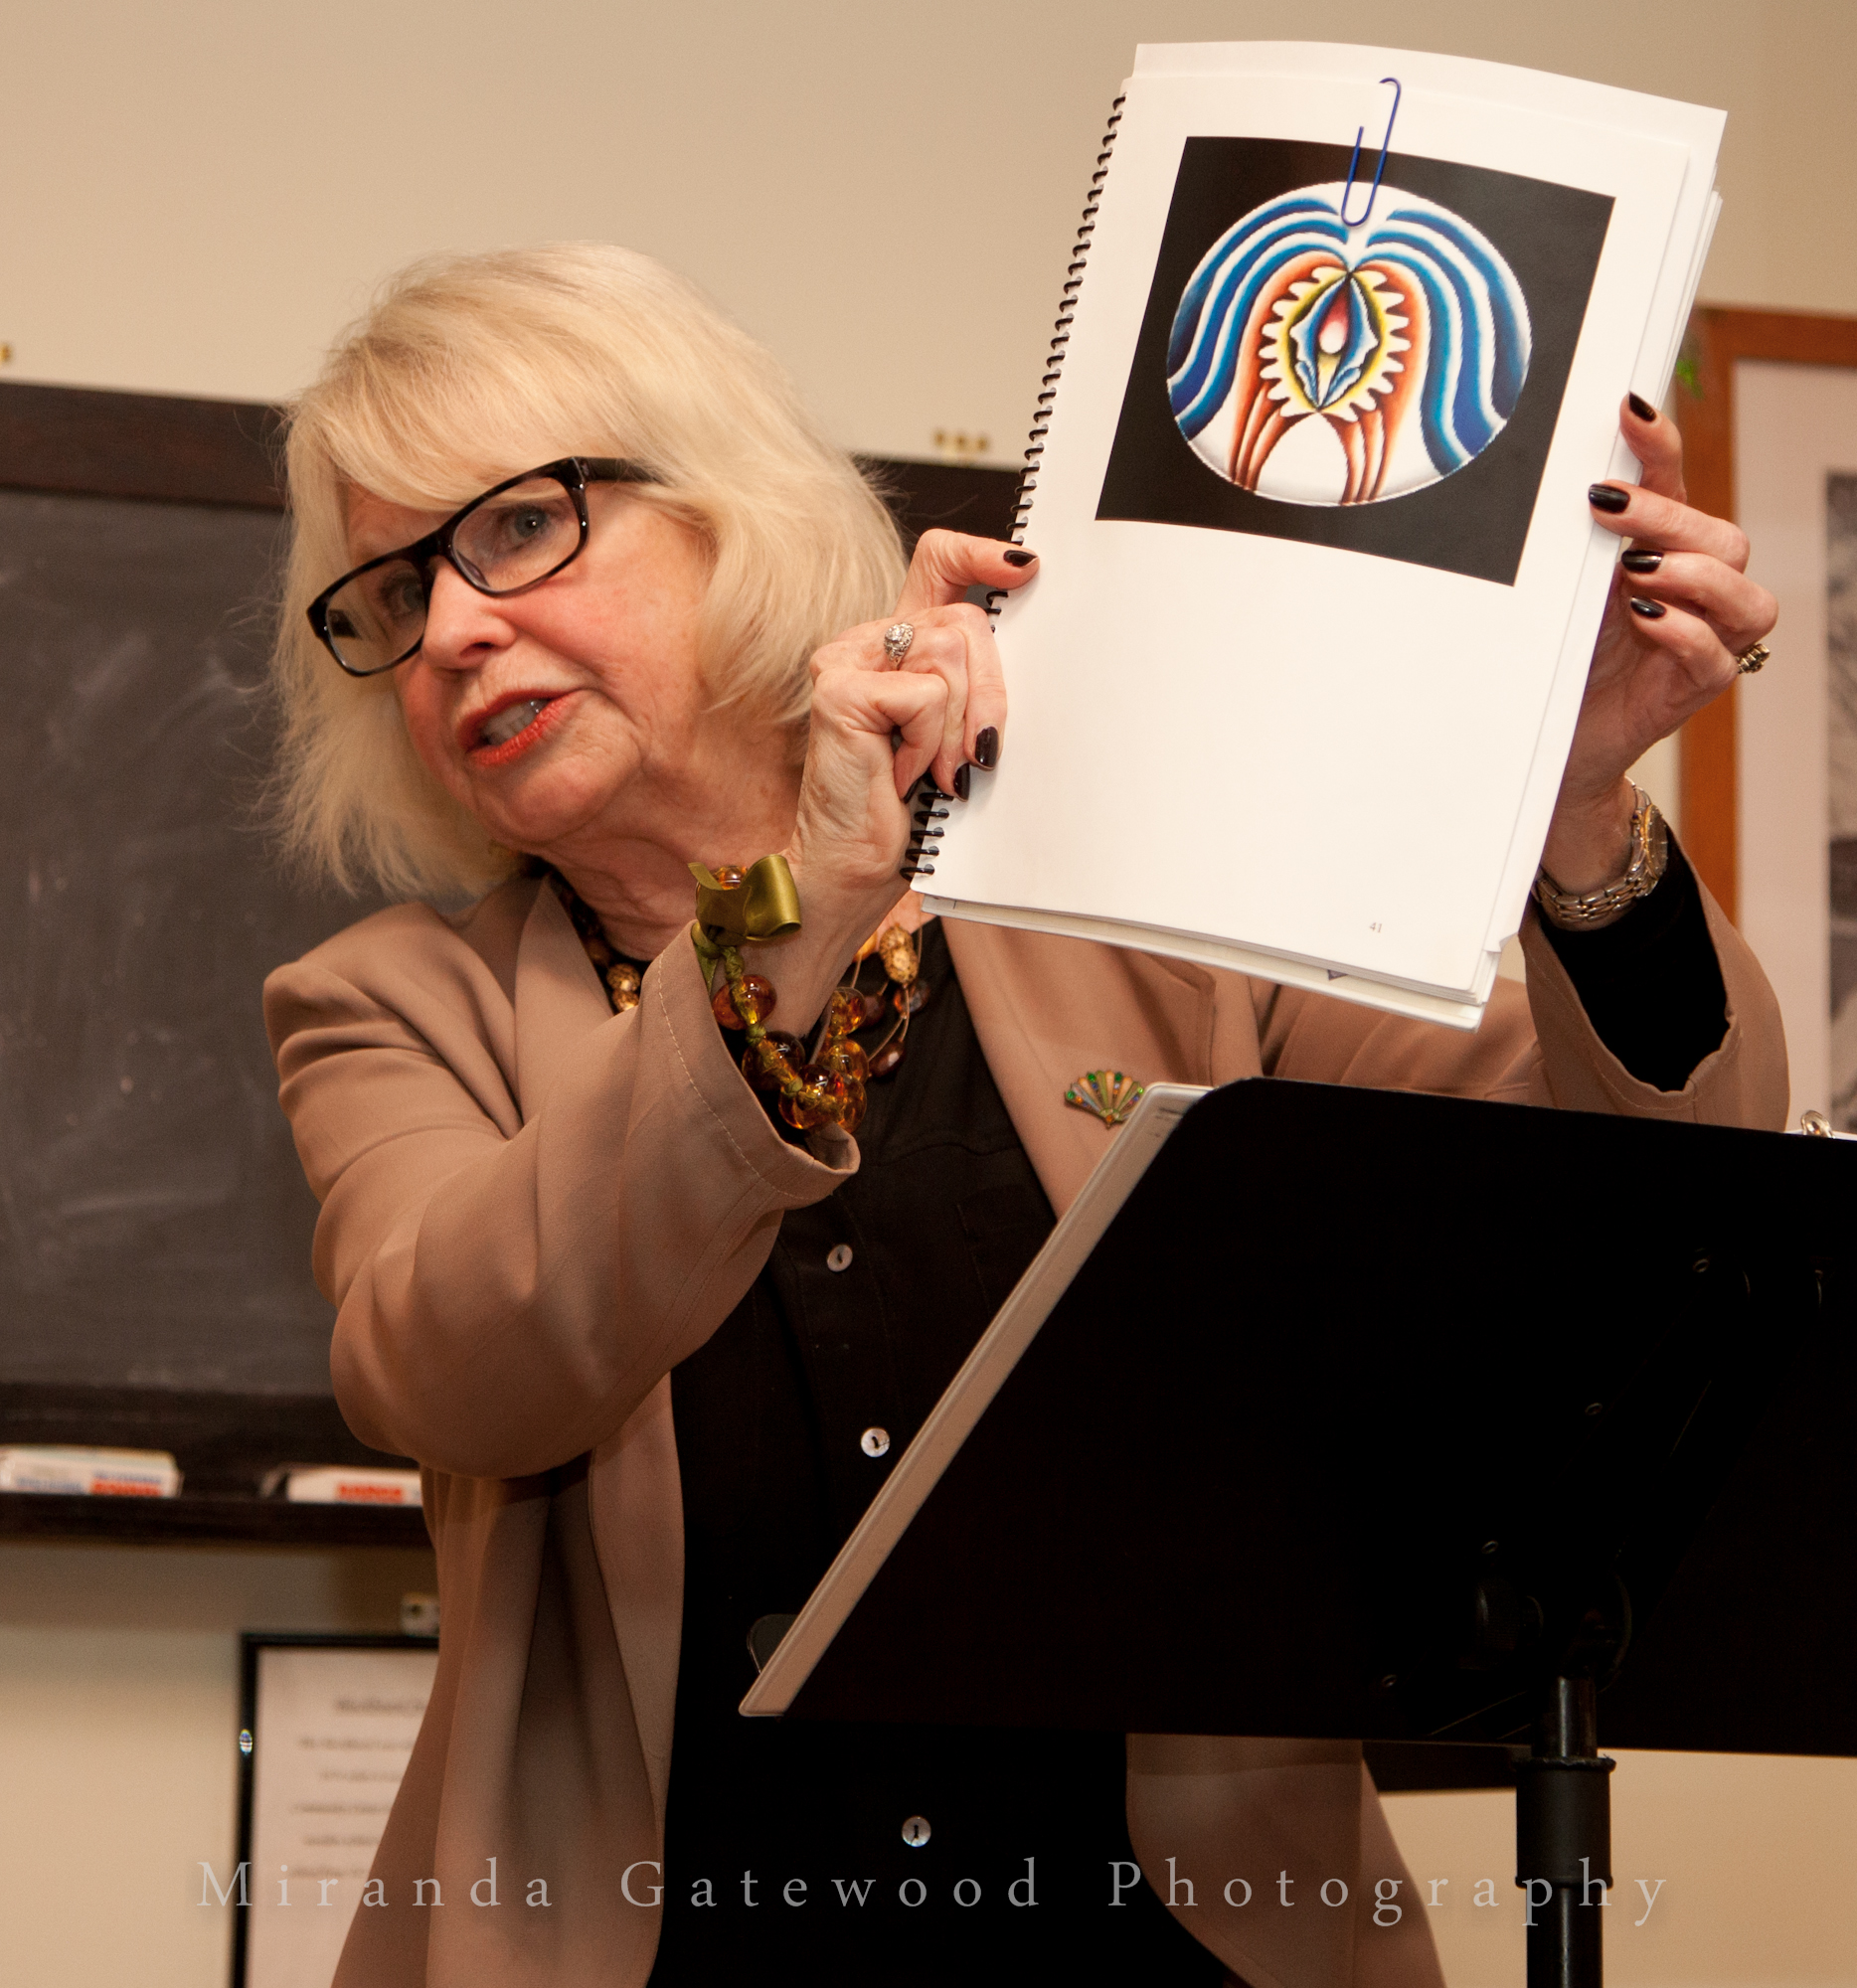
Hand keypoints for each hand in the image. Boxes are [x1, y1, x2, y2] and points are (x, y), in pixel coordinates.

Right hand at [766, 531, 1034, 1022]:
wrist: (857, 870)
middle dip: (993, 692)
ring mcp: (847, 659)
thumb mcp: (961, 734)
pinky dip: (931, 744)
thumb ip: (980, 682)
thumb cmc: (911, 811)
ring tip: (938, 773)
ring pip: (951, 653)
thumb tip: (1034, 641)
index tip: (1027, 570)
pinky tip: (907, 775)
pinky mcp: (840, 689)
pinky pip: (926, 696)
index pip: (938, 562)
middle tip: (979, 754)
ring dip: (962, 726)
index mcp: (901, 645)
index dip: (982, 554)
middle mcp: (870, 641)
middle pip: (965, 620)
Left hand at [1542, 397, 1776, 890]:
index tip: (1627, 409)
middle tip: (1606, 509)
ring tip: (1636, 574)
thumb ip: (1573, 545)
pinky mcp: (1696, 688)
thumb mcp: (1562, 591)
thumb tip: (1557, 490)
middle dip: (1667, 518)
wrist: (1551, 737)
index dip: (1659, 445)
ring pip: (1745, 595)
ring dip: (1693, 576)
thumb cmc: (1561, 658)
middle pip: (1721, 537)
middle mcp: (1697, 590)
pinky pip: (1719, 655)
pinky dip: (1687, 632)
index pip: (1676, 484)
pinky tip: (1647, 620)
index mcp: (1662, 549)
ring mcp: (1706, 639)